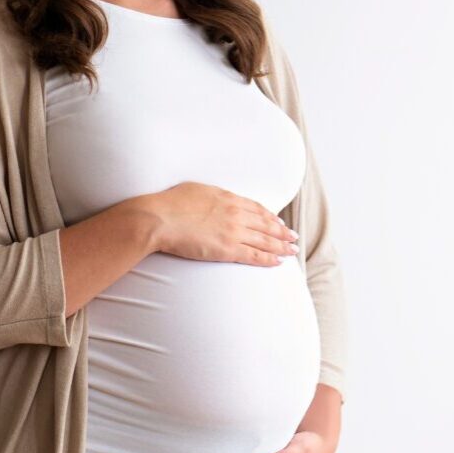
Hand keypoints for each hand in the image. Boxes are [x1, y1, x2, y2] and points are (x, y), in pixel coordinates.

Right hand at [138, 182, 298, 265]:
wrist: (159, 218)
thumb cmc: (170, 203)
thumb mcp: (196, 190)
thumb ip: (212, 196)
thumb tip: (216, 199)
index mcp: (228, 198)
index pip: (257, 208)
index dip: (271, 217)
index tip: (280, 222)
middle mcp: (236, 214)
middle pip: (266, 224)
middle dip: (282, 232)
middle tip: (294, 237)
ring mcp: (234, 232)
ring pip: (265, 240)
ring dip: (281, 246)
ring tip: (292, 251)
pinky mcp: (228, 249)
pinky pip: (255, 255)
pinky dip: (269, 259)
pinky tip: (279, 262)